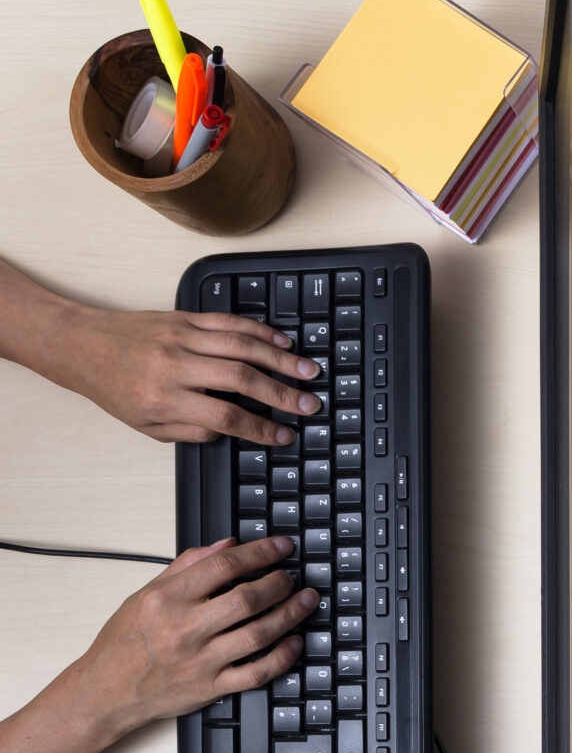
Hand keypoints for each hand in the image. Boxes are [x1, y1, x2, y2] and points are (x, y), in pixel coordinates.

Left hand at [52, 307, 322, 446]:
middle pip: (240, 378)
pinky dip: (259, 330)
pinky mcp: (183, 317)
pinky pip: (228, 321)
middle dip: (281, 393)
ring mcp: (180, 336)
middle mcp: (173, 365)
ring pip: (240, 345)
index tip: (284, 435)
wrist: (81, 345)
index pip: (224, 415)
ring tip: (308, 371)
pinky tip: (282, 340)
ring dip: (280, 358)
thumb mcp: (147, 425)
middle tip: (309, 403)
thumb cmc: (114, 388)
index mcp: (162, 398)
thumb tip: (233, 428)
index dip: (260, 428)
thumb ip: (193, 430)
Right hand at [56, 536, 314, 741]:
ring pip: (258, 635)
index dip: (260, 552)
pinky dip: (282, 657)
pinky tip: (295, 641)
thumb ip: (187, 566)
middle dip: (280, 583)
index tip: (281, 546)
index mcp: (167, 600)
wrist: (106, 691)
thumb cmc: (124, 642)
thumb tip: (226, 544)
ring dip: (290, 615)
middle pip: (247, 600)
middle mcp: (184, 629)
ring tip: (306, 601)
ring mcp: (200, 661)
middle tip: (292, 577)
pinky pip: (256, 673)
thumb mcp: (145, 594)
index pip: (223, 566)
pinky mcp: (211, 687)